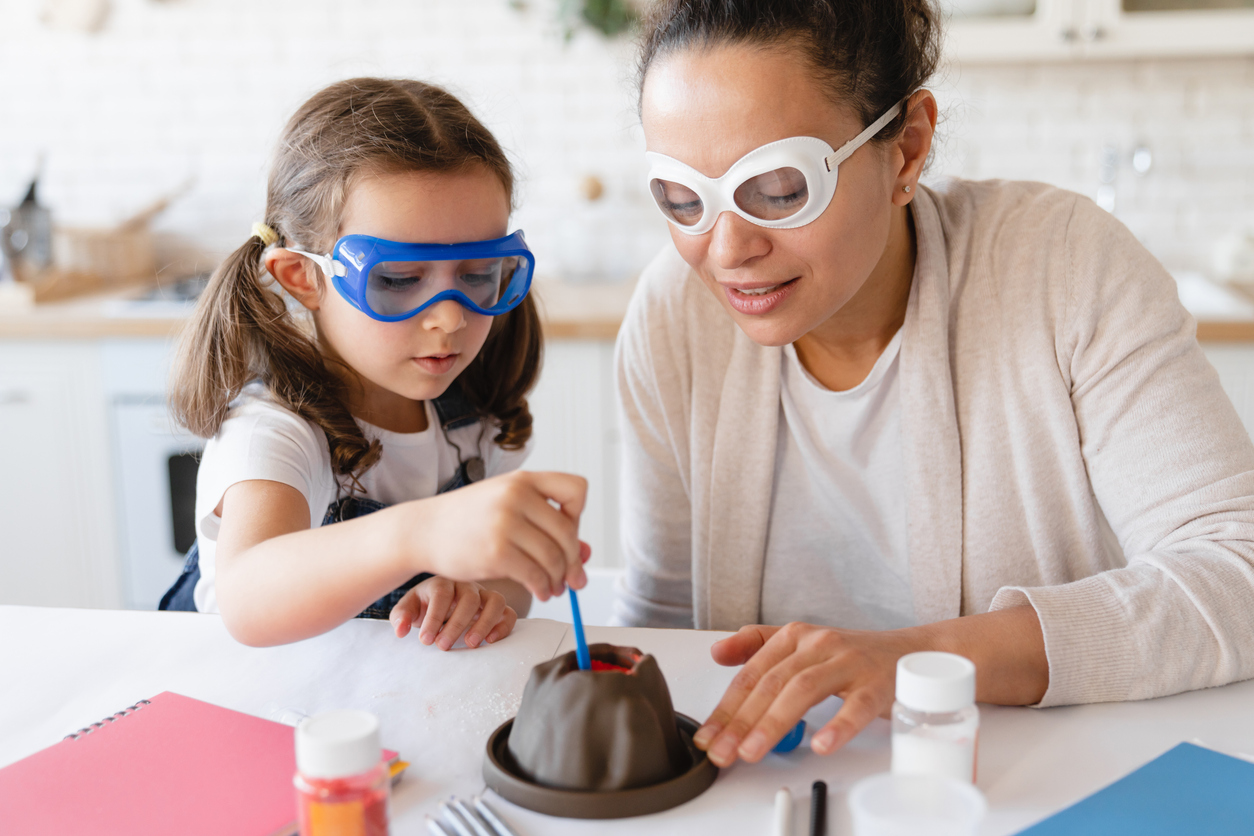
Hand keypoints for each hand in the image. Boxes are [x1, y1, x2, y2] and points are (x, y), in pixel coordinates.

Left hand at [389, 577, 516, 649]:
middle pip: (469, 598)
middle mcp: (467, 585)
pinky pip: (509, 612)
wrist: (440, 601)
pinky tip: (490, 640)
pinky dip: (503, 625)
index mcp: (442, 582)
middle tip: (443, 646)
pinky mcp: (497, 608)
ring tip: (471, 644)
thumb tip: (401, 630)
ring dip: (484, 623)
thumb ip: (402, 617)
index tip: (426, 640)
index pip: (441, 594)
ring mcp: (484, 594)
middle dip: (456, 624)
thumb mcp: (408, 608)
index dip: (434, 617)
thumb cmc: (425, 605)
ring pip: (495, 600)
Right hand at [404, 471, 589, 601]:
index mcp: (523, 480)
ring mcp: (505, 522)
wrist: (424, 530)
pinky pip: (536, 575)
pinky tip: (541, 592)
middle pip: (567, 533)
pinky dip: (544, 588)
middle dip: (573, 560)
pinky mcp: (496, 552)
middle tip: (572, 578)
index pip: (577, 489)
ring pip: (554, 557)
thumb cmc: (469, 520)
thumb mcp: (506, 507)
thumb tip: (587, 556)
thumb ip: (545, 525)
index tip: (565, 532)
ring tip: (555, 588)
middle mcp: (517, 496)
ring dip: (559, 579)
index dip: (577, 514)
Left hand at [694, 622, 918, 766]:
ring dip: (774, 723)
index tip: (707, 736)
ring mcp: (848, 662)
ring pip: (803, 690)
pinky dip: (838, 725)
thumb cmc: (851, 656)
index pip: (751, 674)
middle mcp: (818, 644)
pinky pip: (857, 706)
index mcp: (795, 636)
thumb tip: (717, 652)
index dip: (726, 707)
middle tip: (722, 752)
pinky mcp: (878, 683)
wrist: (913, 651)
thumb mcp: (802, 644)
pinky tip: (821, 745)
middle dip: (741, 721)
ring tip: (753, 752)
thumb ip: (757, 646)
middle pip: (771, 683)